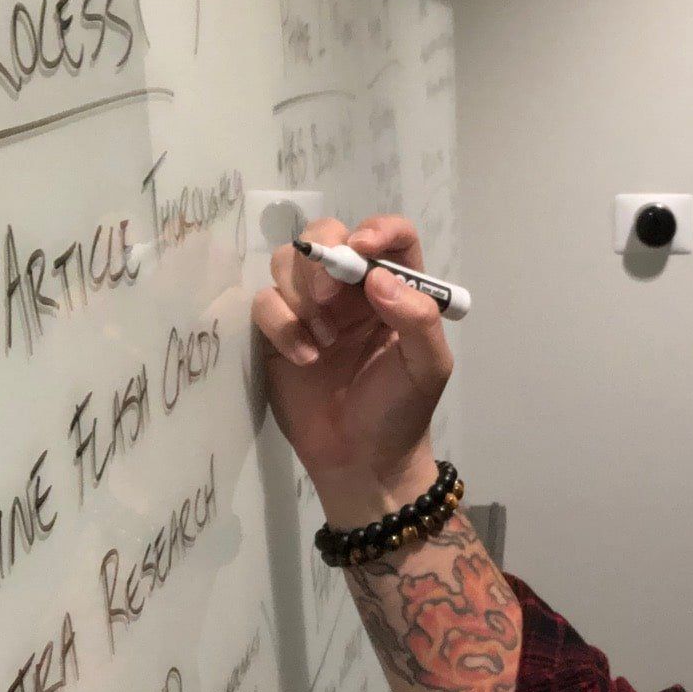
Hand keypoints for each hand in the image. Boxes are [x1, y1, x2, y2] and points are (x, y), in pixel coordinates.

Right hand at [251, 214, 453, 519]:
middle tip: (329, 299)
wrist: (361, 461)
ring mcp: (313, 308)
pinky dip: (281, 325)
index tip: (363, 248)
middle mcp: (354, 290)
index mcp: (397, 289)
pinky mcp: (278, 332)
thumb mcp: (427, 367)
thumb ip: (418, 318)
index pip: (391, 236)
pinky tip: (306, 359)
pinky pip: (265, 302)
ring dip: (301, 295)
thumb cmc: (401, 410)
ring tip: (324, 342)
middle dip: (323, 257)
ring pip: (288, 261)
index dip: (377, 230)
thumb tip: (379, 277)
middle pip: (328, 234)